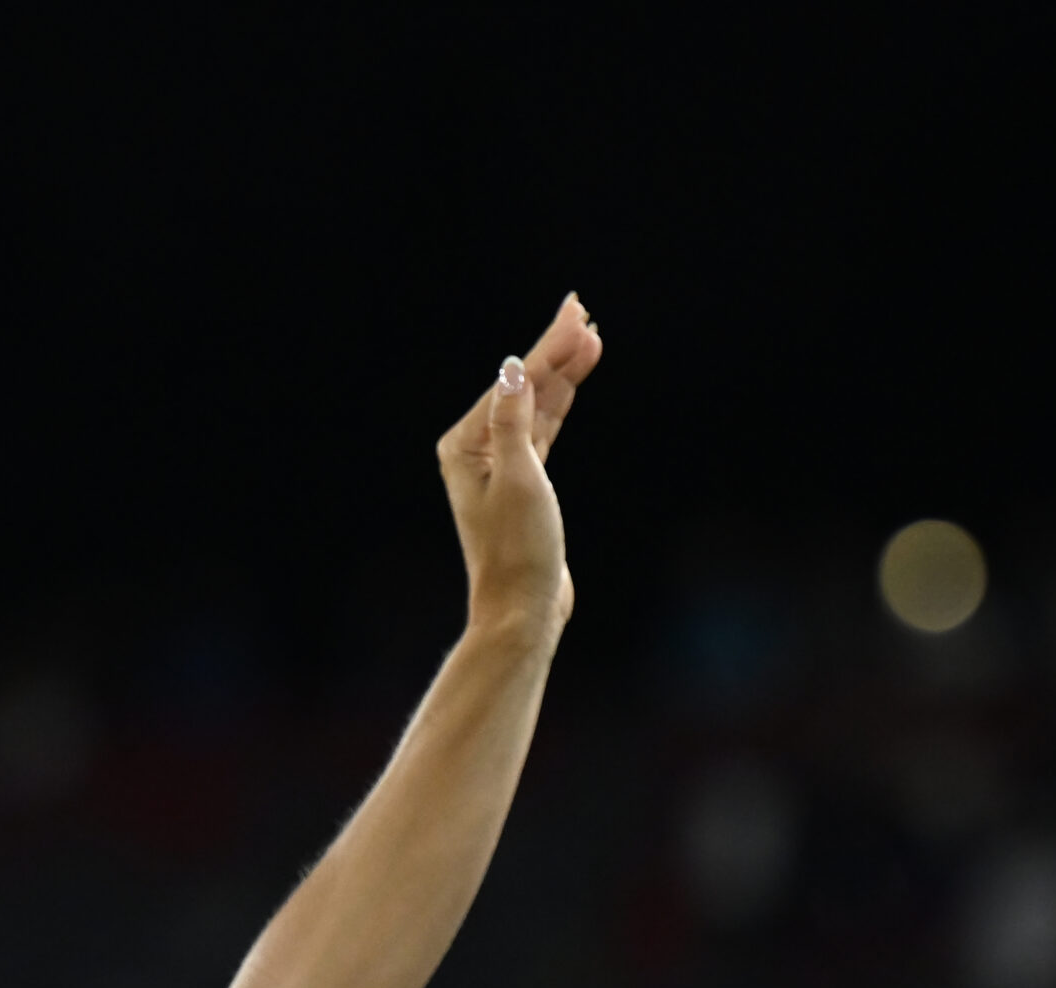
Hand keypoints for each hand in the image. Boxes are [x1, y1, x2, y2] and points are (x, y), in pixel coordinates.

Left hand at [436, 293, 602, 636]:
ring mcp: (500, 466)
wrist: (524, 607)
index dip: (546, 348)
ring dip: (563, 374)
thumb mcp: (519, 479)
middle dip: (555, 352)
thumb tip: (512, 370)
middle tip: (583, 314)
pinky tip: (574, 380)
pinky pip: (544, 430)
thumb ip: (514, 421)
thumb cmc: (518, 549)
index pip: (512, 384)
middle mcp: (477, 451)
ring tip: (590, 338)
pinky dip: (560, 404)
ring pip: (537, 407)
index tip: (575, 313)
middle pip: (523, 389)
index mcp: (465, 446)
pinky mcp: (524, 483)